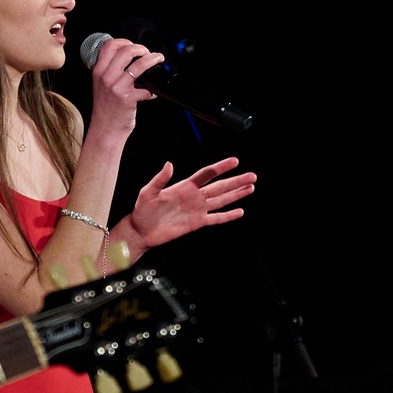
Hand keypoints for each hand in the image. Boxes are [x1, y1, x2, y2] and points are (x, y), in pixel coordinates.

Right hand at [85, 36, 165, 137]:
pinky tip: (153, 92)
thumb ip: (110, 71)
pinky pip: (146, 88)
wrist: (105, 129)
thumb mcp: (100, 85)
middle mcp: (106, 77)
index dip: (124, 41)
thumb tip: (129, 59)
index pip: (110, 46)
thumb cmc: (105, 109)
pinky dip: (153, 89)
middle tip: (148, 54)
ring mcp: (117, 87)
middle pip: (126, 50)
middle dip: (142, 48)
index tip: (133, 45)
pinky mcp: (127, 99)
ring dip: (153, 59)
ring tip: (158, 60)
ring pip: (139, 64)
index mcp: (98, 71)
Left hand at [128, 157, 255, 247]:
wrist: (141, 231)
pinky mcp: (197, 223)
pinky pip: (216, 218)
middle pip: (220, 186)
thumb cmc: (142, 211)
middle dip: (236, 180)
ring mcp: (197, 209)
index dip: (221, 167)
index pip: (207, 174)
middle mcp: (194, 196)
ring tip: (251, 186)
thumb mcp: (148, 192)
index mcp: (184, 187)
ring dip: (237, 194)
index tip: (234, 161)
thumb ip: (159, 179)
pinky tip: (240, 211)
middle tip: (252, 175)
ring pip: (222, 200)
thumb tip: (169, 164)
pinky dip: (228, 215)